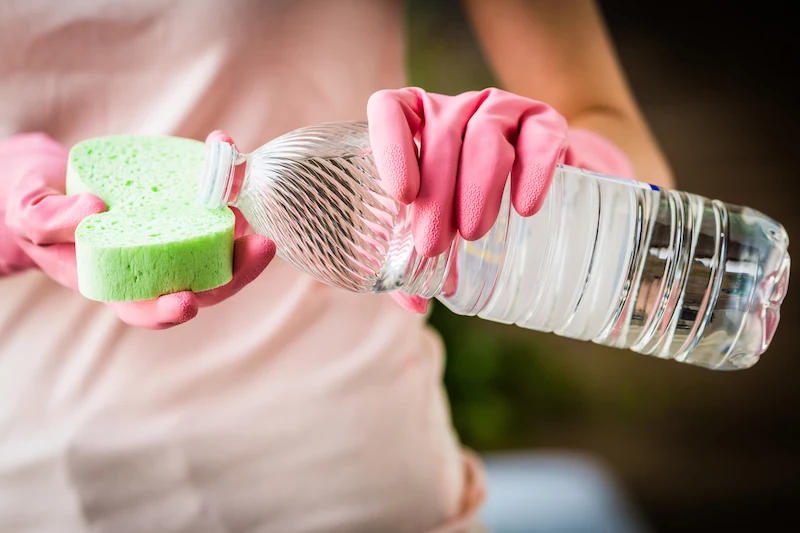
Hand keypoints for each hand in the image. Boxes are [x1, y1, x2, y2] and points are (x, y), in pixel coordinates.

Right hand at [2, 132, 274, 328]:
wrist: (50, 184)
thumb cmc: (38, 212)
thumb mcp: (30, 217)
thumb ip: (51, 220)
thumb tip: (94, 208)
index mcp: (117, 283)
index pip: (148, 309)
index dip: (169, 311)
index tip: (186, 302)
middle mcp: (154, 265)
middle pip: (204, 282)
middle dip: (238, 270)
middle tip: (261, 247)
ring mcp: (173, 236)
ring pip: (216, 241)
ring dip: (240, 217)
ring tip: (243, 184)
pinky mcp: (181, 208)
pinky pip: (207, 198)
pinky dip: (220, 176)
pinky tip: (223, 147)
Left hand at [367, 87, 633, 312]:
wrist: (536, 187)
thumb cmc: (466, 209)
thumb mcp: (435, 229)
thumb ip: (413, 262)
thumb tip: (414, 302)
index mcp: (413, 126)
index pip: (389, 111)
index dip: (390, 145)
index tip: (403, 195)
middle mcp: (454, 110)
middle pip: (440, 134)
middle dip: (436, 193)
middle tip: (434, 245)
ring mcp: (501, 110)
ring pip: (486, 133)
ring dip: (477, 184)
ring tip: (474, 232)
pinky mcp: (545, 122)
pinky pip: (540, 136)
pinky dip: (534, 169)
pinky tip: (525, 206)